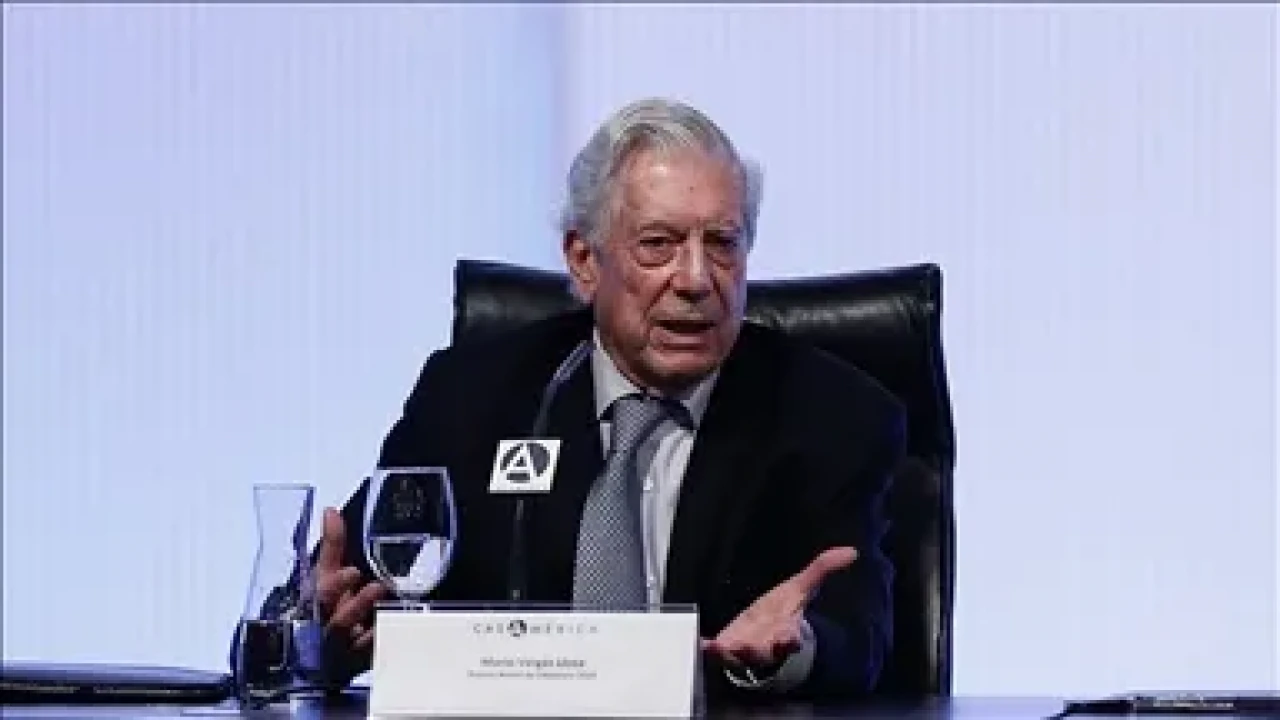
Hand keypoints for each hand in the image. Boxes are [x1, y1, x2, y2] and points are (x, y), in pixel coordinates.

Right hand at [315, 507, 388, 652]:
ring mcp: (347, 650)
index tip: (352, 571)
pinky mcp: (364, 663)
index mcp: (318, 605)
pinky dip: (387, 644)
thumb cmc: (324, 608)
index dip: (336, 584)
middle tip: (378, 587)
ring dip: (376, 626)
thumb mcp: (325, 576)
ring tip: (393, 608)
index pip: (322, 595)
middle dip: (356, 605)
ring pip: (359, 642)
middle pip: (338, 621)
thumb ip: (332, 545)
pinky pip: (377, 657)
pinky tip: (402, 632)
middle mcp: (329, 629)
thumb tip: (331, 511)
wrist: (322, 655)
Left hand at [701, 546, 856, 669]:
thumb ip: (822, 569)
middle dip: (757, 651)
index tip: (790, 638)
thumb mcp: (801, 587)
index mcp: (786, 631)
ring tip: (720, 646)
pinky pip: (718, 654)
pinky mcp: (727, 649)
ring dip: (731, 654)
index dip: (791, 640)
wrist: (766, 629)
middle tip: (747, 646)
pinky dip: (711, 650)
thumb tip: (851, 551)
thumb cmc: (784, 610)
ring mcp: (745, 650)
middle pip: (764, 653)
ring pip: (739, 658)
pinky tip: (703, 644)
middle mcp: (766, 645)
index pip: (791, 639)